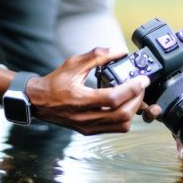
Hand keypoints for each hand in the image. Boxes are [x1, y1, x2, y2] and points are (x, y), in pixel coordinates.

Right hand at [26, 47, 148, 134]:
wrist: (39, 101)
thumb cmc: (55, 82)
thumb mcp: (73, 63)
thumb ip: (97, 55)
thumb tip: (119, 51)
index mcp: (80, 99)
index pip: (113, 98)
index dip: (132, 89)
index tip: (143, 79)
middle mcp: (85, 117)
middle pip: (122, 114)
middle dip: (137, 99)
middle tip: (141, 86)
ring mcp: (88, 127)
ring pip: (121, 125)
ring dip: (133, 110)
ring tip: (134, 95)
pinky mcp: (90, 131)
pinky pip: (115, 128)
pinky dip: (125, 117)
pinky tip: (124, 104)